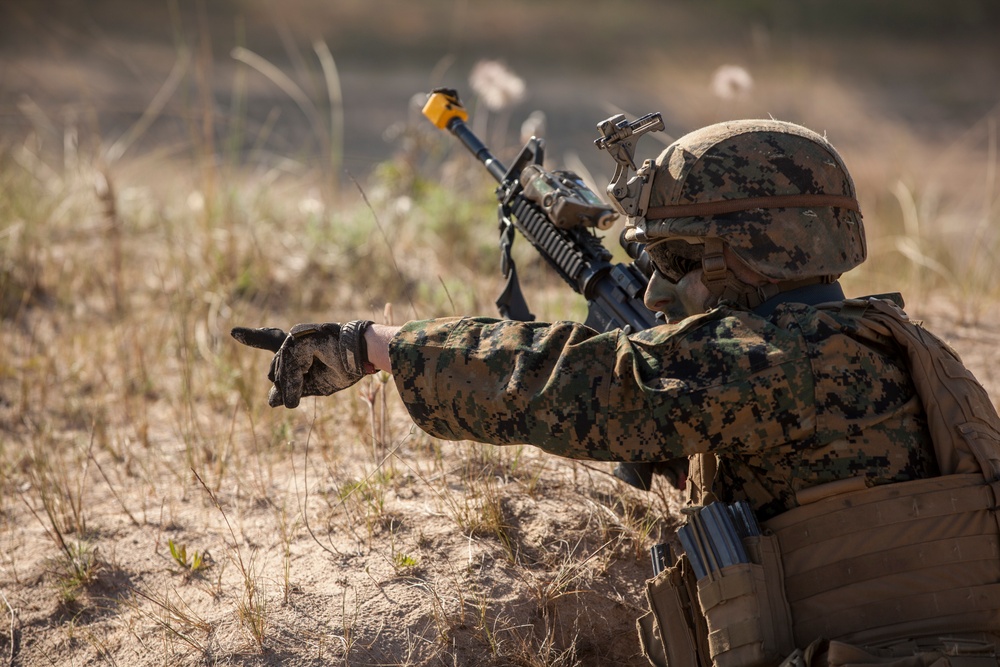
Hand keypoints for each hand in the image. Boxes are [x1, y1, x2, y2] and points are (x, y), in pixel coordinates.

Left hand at [231, 320, 373, 407]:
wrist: (365, 355)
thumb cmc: (345, 368)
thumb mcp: (315, 384)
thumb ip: (293, 388)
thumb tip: (271, 401)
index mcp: (300, 345)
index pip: (272, 341)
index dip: (253, 337)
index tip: (233, 332)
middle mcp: (296, 337)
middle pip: (276, 367)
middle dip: (284, 385)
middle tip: (293, 400)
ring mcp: (297, 335)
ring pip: (280, 369)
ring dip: (287, 388)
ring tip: (294, 402)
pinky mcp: (300, 338)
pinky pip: (288, 367)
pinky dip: (291, 385)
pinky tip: (294, 399)